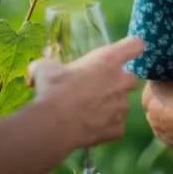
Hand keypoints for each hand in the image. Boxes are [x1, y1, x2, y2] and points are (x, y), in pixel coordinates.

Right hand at [27, 36, 144, 149]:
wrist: (53, 125)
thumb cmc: (52, 90)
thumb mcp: (45, 68)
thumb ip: (47, 65)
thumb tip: (36, 70)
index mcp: (108, 60)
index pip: (135, 44)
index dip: (131, 47)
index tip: (126, 51)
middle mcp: (121, 81)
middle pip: (131, 78)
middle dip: (118, 82)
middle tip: (98, 87)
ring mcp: (121, 107)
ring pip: (122, 104)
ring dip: (110, 106)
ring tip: (87, 111)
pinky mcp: (117, 129)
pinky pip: (116, 127)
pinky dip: (106, 128)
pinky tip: (89, 128)